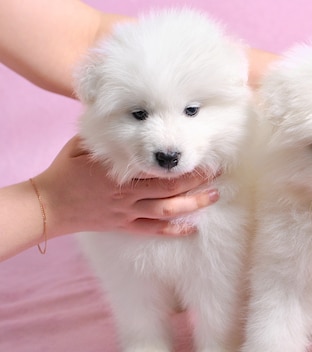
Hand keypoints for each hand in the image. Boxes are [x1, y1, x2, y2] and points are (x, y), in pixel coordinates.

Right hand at [35, 135, 218, 236]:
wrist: (48, 205)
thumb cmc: (65, 171)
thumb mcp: (83, 145)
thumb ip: (108, 136)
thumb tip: (123, 113)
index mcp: (120, 171)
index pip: (157, 165)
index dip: (181, 160)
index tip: (198, 150)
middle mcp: (128, 192)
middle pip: (170, 187)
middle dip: (196, 179)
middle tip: (217, 172)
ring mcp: (127, 211)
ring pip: (167, 210)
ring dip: (193, 204)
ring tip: (213, 196)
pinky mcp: (124, 225)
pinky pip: (152, 231)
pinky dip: (173, 231)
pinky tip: (191, 229)